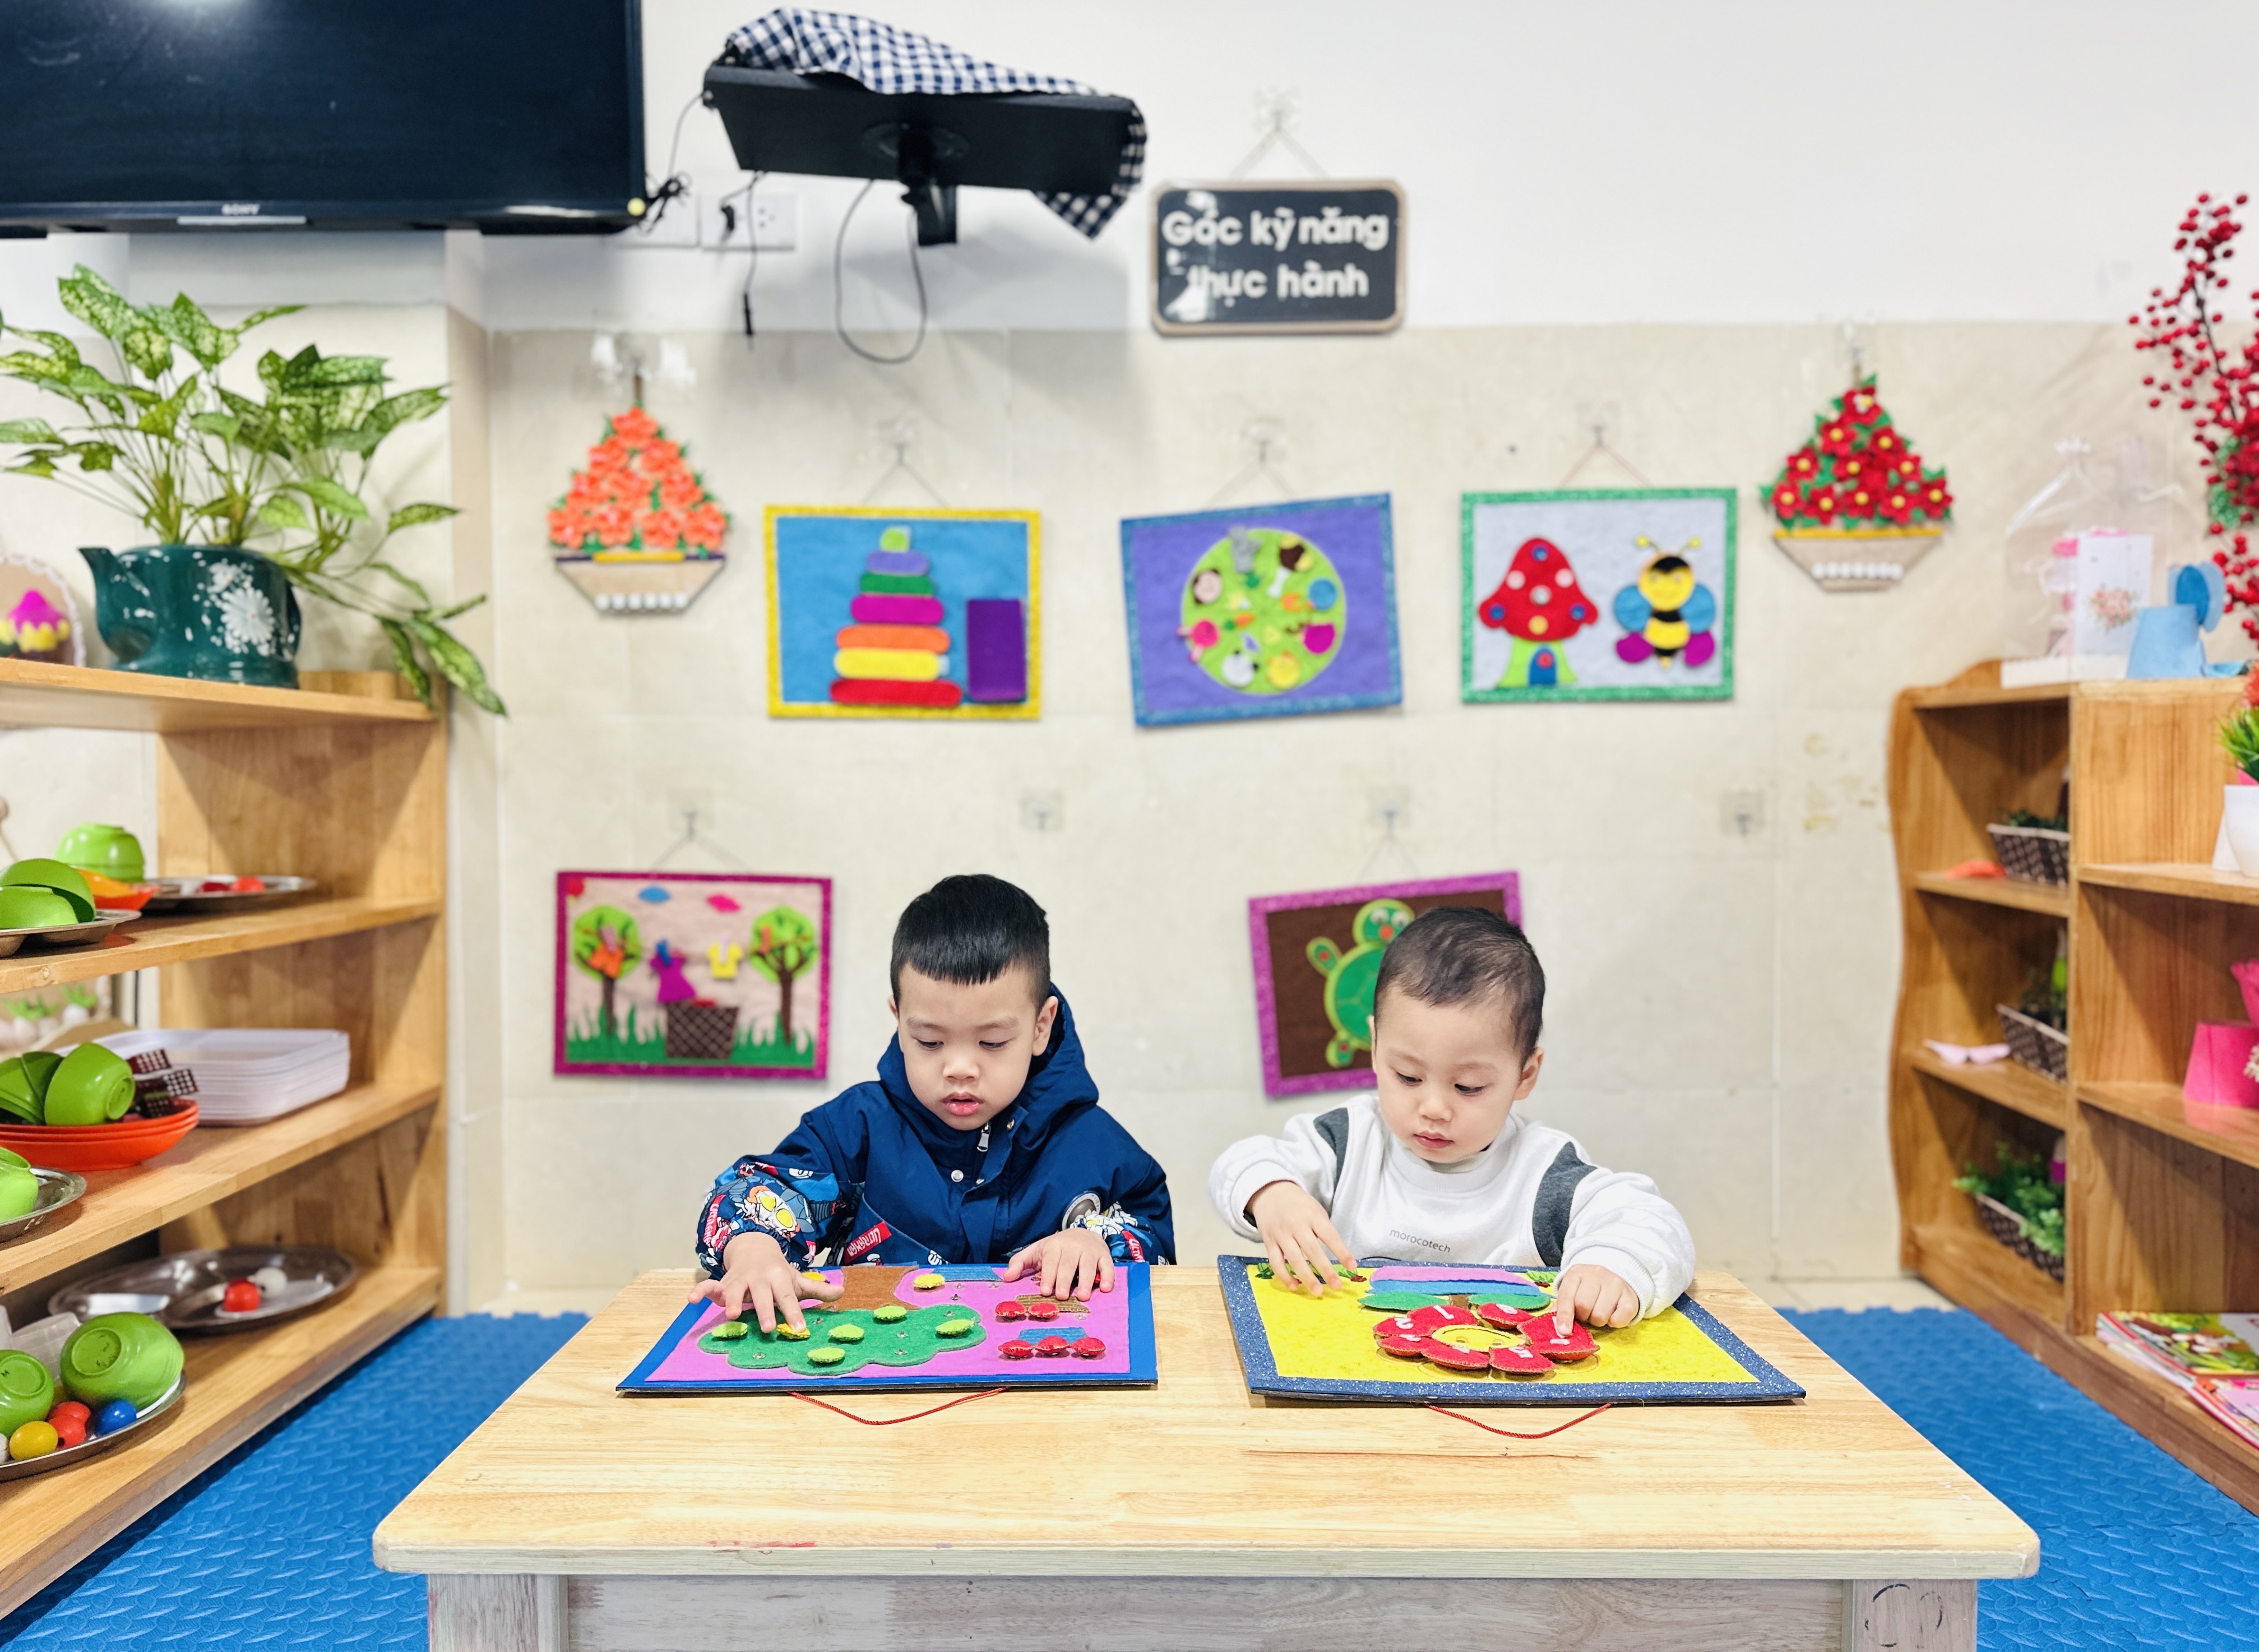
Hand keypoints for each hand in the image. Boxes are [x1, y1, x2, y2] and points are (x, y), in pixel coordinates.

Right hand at [689, 1231, 841, 1332]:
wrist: (755, 1248)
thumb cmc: (778, 1273)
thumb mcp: (796, 1279)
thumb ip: (817, 1289)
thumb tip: (843, 1292)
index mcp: (779, 1279)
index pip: (787, 1298)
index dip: (793, 1313)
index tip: (799, 1329)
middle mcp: (759, 1279)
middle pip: (762, 1296)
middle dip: (764, 1311)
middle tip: (767, 1329)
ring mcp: (740, 1280)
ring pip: (735, 1290)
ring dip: (732, 1301)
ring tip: (732, 1315)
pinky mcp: (723, 1283)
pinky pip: (709, 1286)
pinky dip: (700, 1291)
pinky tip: (691, 1300)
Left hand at [1002, 1226, 1114, 1299]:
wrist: (1082, 1233)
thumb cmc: (1055, 1249)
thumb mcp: (1036, 1252)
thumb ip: (1019, 1263)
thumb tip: (1006, 1277)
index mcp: (1054, 1246)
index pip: (1051, 1261)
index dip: (1048, 1276)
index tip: (1044, 1291)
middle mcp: (1073, 1247)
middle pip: (1069, 1264)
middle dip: (1065, 1280)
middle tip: (1062, 1296)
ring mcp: (1090, 1251)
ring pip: (1089, 1266)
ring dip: (1087, 1281)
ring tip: (1083, 1297)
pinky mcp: (1104, 1256)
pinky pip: (1108, 1266)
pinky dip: (1108, 1277)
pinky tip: (1106, 1288)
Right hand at [1248, 1180, 1350, 1295]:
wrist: (1271, 1193)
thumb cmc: (1299, 1205)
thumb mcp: (1316, 1210)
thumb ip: (1325, 1230)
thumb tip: (1340, 1257)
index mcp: (1312, 1215)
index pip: (1330, 1235)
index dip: (1341, 1252)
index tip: (1352, 1267)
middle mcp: (1296, 1225)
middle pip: (1312, 1250)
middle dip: (1325, 1269)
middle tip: (1336, 1286)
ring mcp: (1281, 1234)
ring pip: (1293, 1258)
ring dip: (1306, 1277)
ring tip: (1318, 1291)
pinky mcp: (1269, 1242)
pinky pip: (1276, 1262)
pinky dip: (1284, 1276)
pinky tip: (1294, 1286)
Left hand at [1553, 1263, 1639, 1331]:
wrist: (1614, 1278)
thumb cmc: (1587, 1290)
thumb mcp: (1572, 1292)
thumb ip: (1561, 1307)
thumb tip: (1553, 1327)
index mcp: (1576, 1273)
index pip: (1567, 1296)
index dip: (1564, 1315)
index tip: (1564, 1331)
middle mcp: (1596, 1274)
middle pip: (1584, 1306)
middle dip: (1583, 1316)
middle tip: (1586, 1314)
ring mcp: (1615, 1283)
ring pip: (1601, 1314)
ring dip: (1598, 1321)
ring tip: (1598, 1313)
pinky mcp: (1629, 1296)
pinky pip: (1619, 1319)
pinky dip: (1614, 1323)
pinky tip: (1612, 1315)